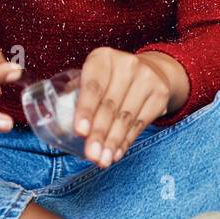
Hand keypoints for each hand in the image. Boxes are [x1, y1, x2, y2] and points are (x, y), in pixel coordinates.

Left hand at [73, 48, 187, 167]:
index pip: (93, 86)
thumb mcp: (94, 78)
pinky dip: (126, 141)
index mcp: (103, 58)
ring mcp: (147, 78)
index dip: (85, 110)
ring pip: (126, 118)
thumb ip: (77, 96)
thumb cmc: (111, 79)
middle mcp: (127, 64)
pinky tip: (116, 153)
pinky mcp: (160, 94)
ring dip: (113, 142)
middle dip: (99, 134)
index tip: (80, 132)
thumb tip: (59, 127)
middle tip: (91, 155)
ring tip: (103, 160)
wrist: (151, 70)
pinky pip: (140, 123)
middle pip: (110, 105)